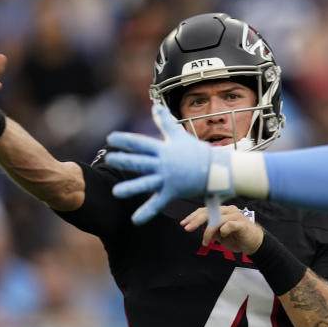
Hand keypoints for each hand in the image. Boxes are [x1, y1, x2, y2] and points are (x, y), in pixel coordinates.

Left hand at [106, 104, 232, 224]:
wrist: (218, 169)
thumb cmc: (198, 152)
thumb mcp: (180, 135)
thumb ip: (165, 122)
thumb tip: (155, 106)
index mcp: (164, 149)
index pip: (141, 143)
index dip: (125, 140)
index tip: (111, 138)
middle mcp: (164, 164)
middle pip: (140, 162)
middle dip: (124, 160)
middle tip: (109, 159)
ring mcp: (168, 179)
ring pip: (146, 184)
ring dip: (130, 188)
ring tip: (116, 192)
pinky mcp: (173, 192)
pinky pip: (158, 203)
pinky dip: (147, 212)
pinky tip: (135, 220)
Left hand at [182, 205, 263, 253]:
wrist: (254, 243)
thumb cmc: (237, 237)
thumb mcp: (220, 234)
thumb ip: (212, 229)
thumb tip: (201, 228)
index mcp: (223, 211)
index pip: (205, 210)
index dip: (193, 216)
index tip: (184, 223)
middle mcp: (229, 210)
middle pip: (208, 212)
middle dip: (196, 220)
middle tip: (187, 229)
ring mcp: (236, 216)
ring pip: (216, 220)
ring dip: (208, 232)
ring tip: (205, 242)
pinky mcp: (242, 224)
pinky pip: (228, 225)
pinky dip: (223, 231)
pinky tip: (223, 236)